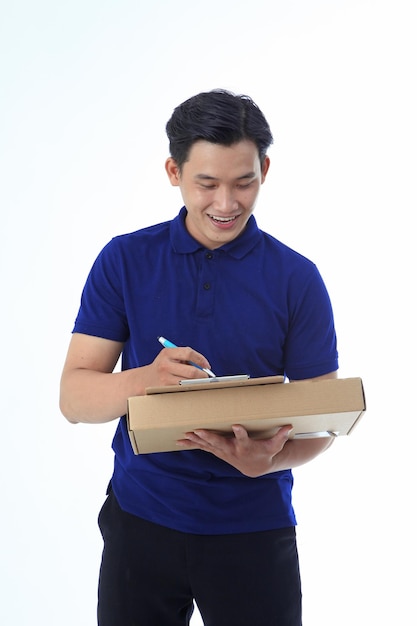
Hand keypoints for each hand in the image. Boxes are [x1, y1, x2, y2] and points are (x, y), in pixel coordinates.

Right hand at [144, 346, 212, 386]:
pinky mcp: (165, 389)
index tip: (207, 365)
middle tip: (207, 377)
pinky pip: (183, 389)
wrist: (144, 379)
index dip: (201, 359)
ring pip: (188, 382)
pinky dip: (190, 388)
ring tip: (201, 382)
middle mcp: (165, 365)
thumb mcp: (170, 356)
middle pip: (191, 371)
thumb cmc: (164, 366)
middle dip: (202, 375)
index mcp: (167, 353)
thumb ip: (185, 358)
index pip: (188, 353)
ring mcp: (165, 378)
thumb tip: (205, 367)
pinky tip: (191, 387)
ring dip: (197, 383)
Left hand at [177, 424, 293, 476]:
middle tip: (199, 430)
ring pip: (208, 445)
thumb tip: (289, 427)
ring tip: (185, 435)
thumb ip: (281, 436)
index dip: (240, 433)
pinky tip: (180, 440)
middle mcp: (232, 450)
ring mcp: (223, 451)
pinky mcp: (217, 451)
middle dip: (209, 437)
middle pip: (219, 443)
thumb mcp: (275, 446)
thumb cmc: (265, 452)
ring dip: (196, 440)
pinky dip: (192, 443)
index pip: (243, 439)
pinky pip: (202, 447)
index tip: (237, 426)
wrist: (255, 467)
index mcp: (246, 446)